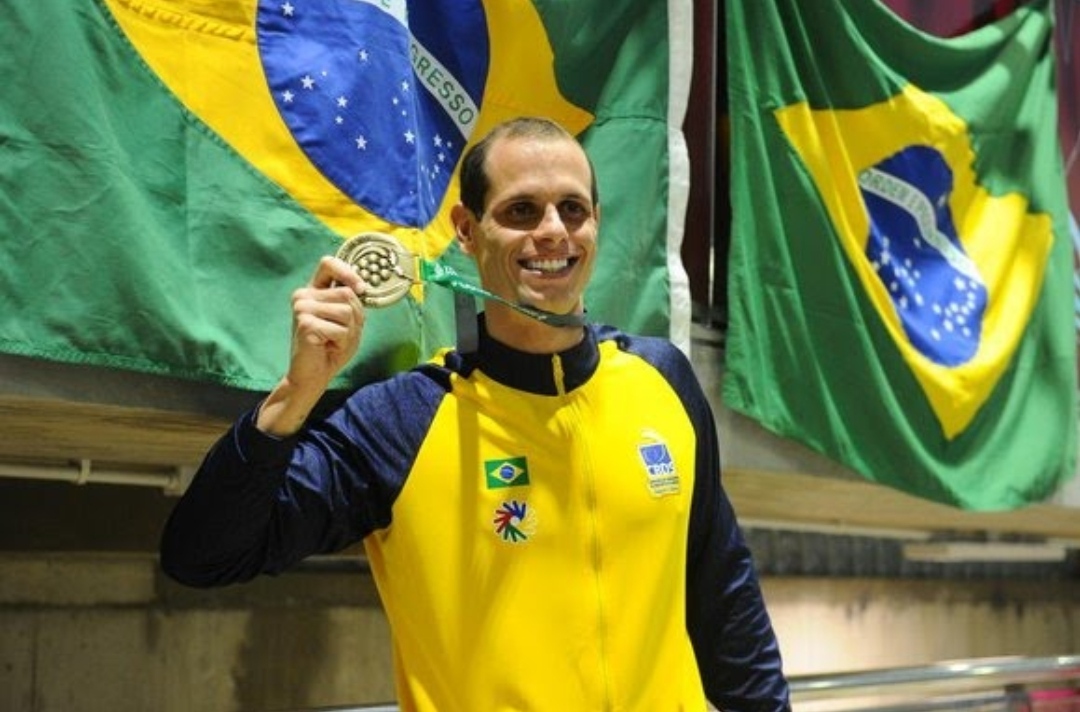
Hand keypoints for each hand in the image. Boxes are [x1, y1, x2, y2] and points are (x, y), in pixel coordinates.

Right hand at [287, 255, 366, 387]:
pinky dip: (341, 341)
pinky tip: (327, 346)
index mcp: (314, 290)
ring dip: (348, 331)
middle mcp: (304, 295)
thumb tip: (358, 288)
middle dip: (354, 317)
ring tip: (333, 340)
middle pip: (347, 294)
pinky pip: (340, 329)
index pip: (328, 264)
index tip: (360, 288)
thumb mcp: (349, 321)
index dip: (347, 272)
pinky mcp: (305, 323)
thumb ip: (352, 301)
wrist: (314, 374)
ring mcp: (301, 307)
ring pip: (346, 311)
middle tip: (340, 333)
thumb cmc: (332, 347)